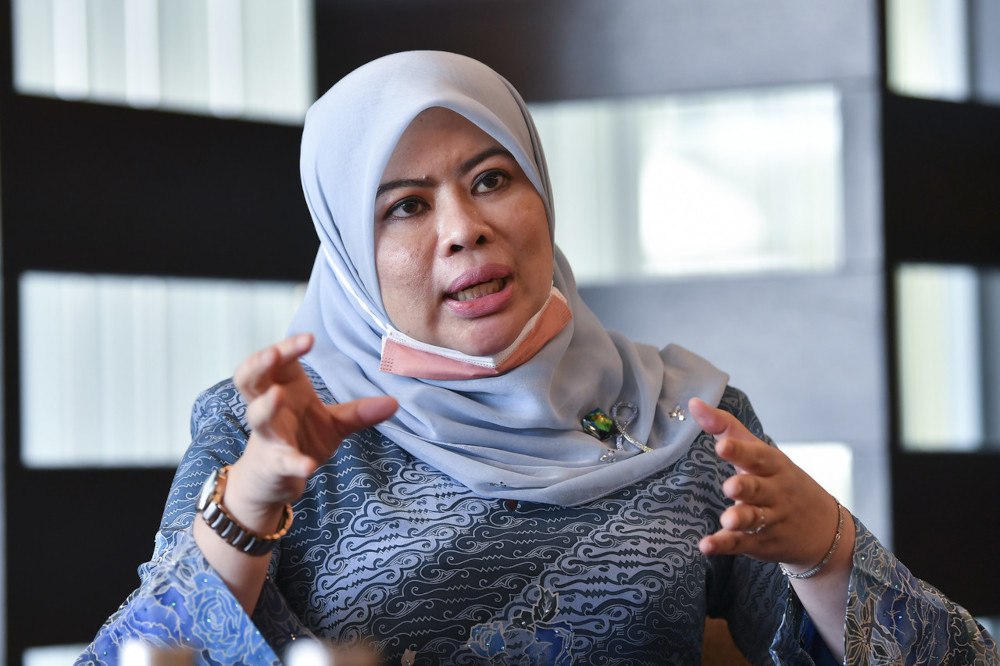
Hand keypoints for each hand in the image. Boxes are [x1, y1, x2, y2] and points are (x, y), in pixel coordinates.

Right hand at [225, 334, 397, 523]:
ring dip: (265, 406)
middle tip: (274, 353)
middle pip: (249, 379)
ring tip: (277, 395)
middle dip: (258, 364)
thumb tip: (395, 402)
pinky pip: (281, 462)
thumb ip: (359, 413)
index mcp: (282, 389)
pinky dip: (294, 463)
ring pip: (257, 416)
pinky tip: (308, 466)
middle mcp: (269, 409)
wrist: (272, 480)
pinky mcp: (273, 465)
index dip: (288, 347)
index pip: (277, 361)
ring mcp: (269, 437)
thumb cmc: (299, 438)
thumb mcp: (333, 424)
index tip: (310, 338)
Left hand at [689, 397, 840, 569]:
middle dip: (745, 487)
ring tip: (726, 520)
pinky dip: (724, 545)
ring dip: (739, 518)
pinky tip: (706, 546)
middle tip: (730, 486)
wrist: (822, 528)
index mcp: (772, 466)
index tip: (722, 444)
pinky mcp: (760, 542)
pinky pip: (740, 543)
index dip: (740, 450)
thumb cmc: (779, 479)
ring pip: (753, 518)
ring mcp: (769, 519)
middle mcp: (773, 492)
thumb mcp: (760, 452)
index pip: (756, 456)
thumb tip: (693, 403)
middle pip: (757, 488)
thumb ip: (726, 427)